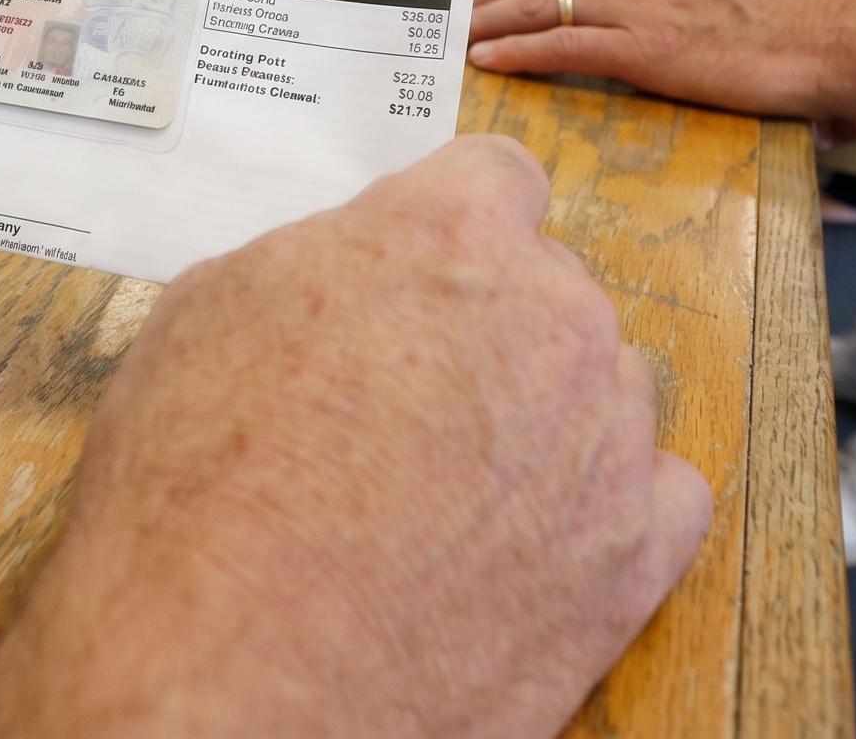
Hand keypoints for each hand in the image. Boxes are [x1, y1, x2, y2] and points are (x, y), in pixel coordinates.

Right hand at [0, 136, 712, 738]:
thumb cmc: (194, 498)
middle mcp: (552, 316)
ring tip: (449, 486)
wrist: (227, 675)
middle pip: (552, 287)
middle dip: (489, 330)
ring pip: (607, 387)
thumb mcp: (209, 310)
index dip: (448, 231)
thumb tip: (354, 271)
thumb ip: (318, 263)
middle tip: (402, 399)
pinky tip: (529, 535)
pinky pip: (661, 495)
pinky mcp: (637, 556)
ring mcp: (606, 438)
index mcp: (450, 232)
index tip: (423, 273)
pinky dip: (607, 509)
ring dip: (549, 418)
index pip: (495, 179)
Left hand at [466, 0, 855, 126]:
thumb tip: (744, 0)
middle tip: (450, 13)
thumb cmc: (807, 21)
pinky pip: (561, 47)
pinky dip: (515, 54)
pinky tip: (484, 62)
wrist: (838, 39)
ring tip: (450, 38)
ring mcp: (639, 3)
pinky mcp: (643, 47)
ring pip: (539, 7)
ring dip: (486, 24)